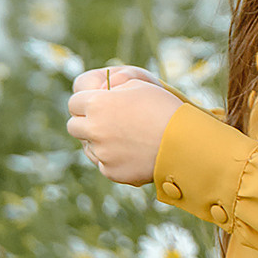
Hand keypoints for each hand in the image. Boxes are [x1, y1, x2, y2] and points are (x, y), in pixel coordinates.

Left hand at [67, 65, 182, 186]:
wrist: (184, 142)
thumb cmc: (163, 108)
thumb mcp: (139, 84)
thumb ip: (113, 87)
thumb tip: (102, 90)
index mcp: (97, 104)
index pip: (74, 102)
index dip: (85, 101)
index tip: (95, 103)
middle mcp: (93, 130)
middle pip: (74, 126)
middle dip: (85, 122)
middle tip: (102, 121)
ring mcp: (102, 153)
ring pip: (87, 146)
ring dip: (97, 141)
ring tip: (120, 137)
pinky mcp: (111, 172)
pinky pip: (103, 163)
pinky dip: (111, 158)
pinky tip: (128, 152)